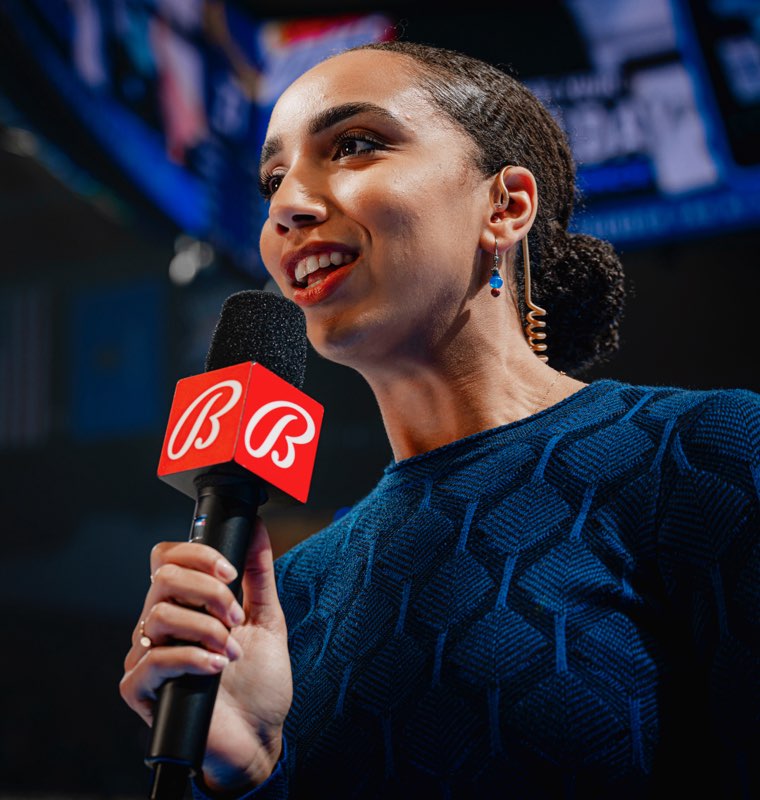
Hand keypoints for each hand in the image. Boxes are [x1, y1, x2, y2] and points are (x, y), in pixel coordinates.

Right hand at [120, 517, 291, 791]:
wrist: (257, 736)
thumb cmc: (259, 680)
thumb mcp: (267, 619)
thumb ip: (259, 575)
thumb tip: (258, 530)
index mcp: (185, 602)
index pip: (168, 557)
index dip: (197, 554)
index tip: (231, 572)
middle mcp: (160, 623)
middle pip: (163, 578)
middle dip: (208, 591)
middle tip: (236, 617)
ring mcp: (146, 654)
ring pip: (159, 615)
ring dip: (206, 629)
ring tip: (231, 651)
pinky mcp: (139, 688)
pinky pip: (153, 659)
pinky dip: (191, 658)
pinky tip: (216, 668)